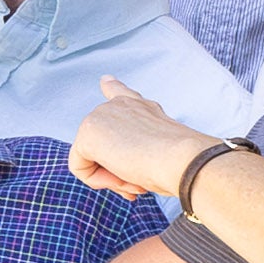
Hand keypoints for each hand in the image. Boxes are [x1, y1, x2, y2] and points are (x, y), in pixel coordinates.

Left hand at [66, 85, 210, 207]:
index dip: (112, 88)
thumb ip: (138, 145)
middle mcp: (118, 105)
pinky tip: (122, 176)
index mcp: (139, 107)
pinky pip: (80, 167)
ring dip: (111, 177)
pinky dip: (99, 180)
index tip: (106, 80)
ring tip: (136, 177)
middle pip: (100, 147)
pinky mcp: (88, 132)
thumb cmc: (179, 163)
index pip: (120, 93)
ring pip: (90, 159)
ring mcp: (100, 115)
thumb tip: (123, 159)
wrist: (184, 160)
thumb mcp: (159, 149)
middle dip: (115, 170)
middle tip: (139, 182)